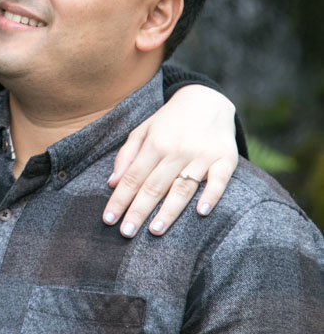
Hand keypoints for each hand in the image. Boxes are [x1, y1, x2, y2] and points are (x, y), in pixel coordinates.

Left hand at [103, 85, 237, 236]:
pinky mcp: (225, 158)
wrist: (207, 100)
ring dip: (169, 210)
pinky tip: (201, 212)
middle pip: (154, 185)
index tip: (109, 219)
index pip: (134, 176)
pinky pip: (219, 180)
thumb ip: (127, 155)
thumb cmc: (170, 121)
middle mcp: (177, 149)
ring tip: (155, 231)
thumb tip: (112, 183)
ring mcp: (202, 155)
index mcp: (155, 143)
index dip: (120, 198)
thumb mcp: (143, 130)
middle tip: (126, 233)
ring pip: (183, 187)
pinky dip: (211, 195)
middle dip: (138, 210)